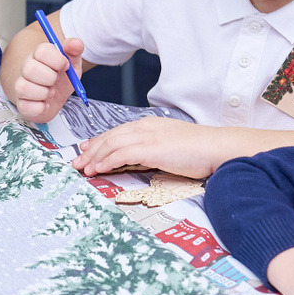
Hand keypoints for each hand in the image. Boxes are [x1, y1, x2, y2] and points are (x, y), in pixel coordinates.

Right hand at [12, 34, 83, 122]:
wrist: (55, 97)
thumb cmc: (62, 77)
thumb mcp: (72, 62)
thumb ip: (74, 50)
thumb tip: (75, 43)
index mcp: (39, 55)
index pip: (41, 51)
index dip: (57, 60)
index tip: (65, 66)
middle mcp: (27, 69)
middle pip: (29, 69)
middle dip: (50, 78)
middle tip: (56, 80)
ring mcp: (21, 86)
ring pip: (24, 87)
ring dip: (44, 93)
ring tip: (51, 92)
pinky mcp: (21, 103)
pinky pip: (25, 106)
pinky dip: (40, 108)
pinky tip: (46, 104)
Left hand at [73, 116, 225, 177]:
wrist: (216, 147)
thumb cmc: (200, 150)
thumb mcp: (172, 146)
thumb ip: (154, 149)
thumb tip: (140, 160)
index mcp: (150, 125)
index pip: (118, 132)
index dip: (100, 141)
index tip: (87, 149)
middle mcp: (145, 127)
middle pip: (110, 136)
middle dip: (91, 149)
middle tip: (77, 161)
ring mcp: (147, 136)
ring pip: (111, 144)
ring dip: (94, 157)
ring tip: (83, 169)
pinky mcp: (150, 148)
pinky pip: (120, 154)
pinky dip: (106, 161)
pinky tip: (98, 169)